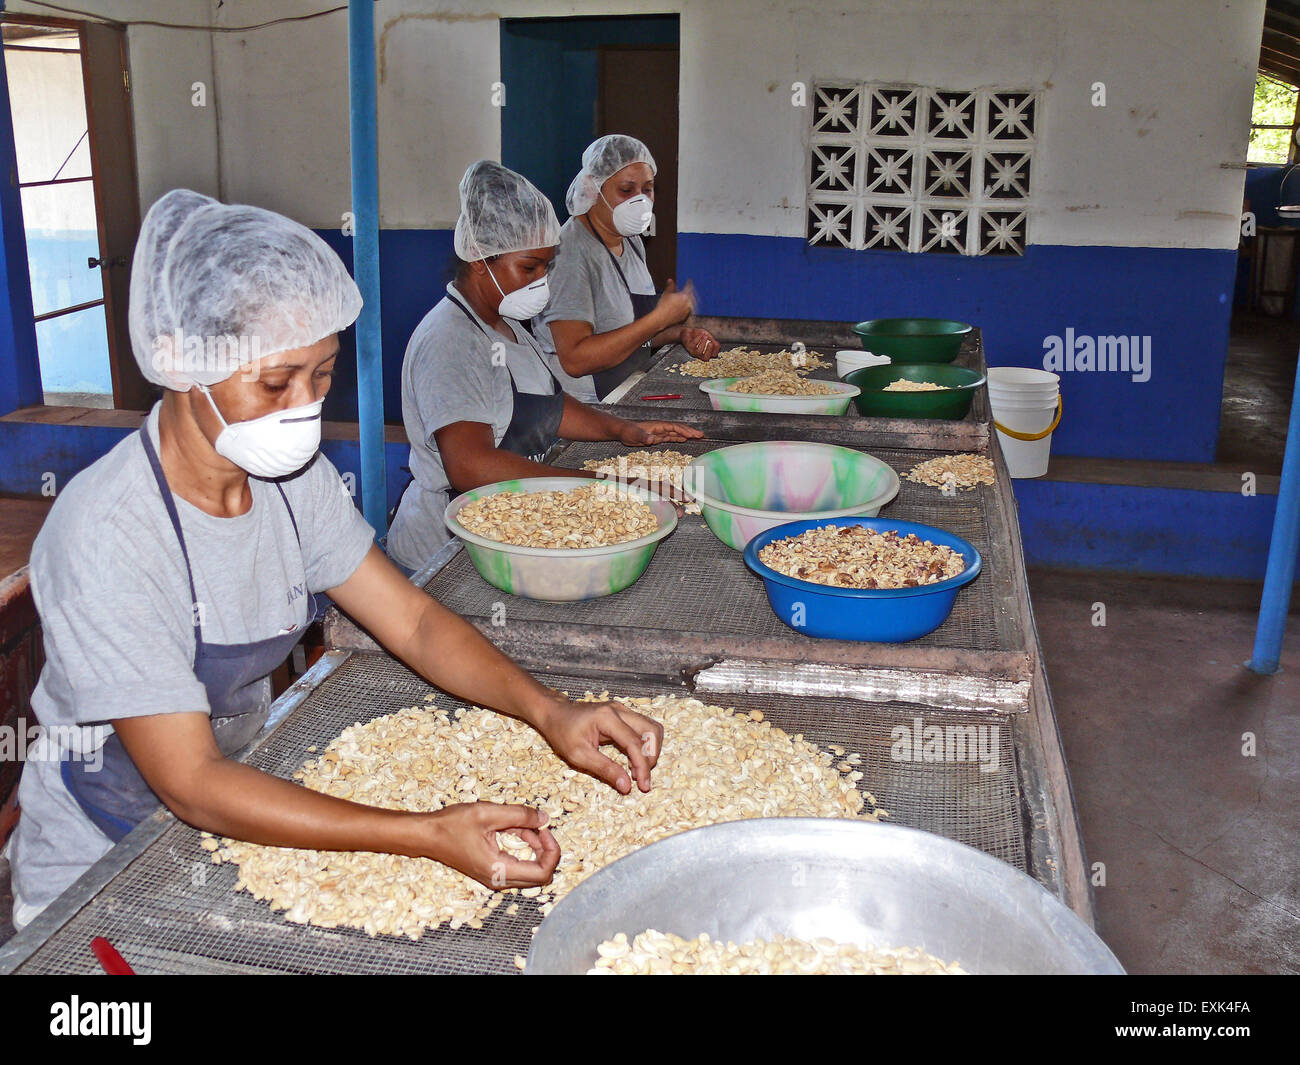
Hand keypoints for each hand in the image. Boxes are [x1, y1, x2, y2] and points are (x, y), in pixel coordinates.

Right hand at [423, 802, 558, 888]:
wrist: (427, 836)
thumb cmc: (452, 825)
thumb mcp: (488, 813)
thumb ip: (519, 815)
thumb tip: (545, 818)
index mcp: (499, 870)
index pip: (543, 873)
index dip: (552, 851)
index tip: (545, 829)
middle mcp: (499, 880)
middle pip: (540, 875)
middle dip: (546, 850)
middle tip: (539, 826)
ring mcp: (495, 879)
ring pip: (530, 871)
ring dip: (534, 848)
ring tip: (524, 824)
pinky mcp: (492, 873)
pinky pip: (518, 865)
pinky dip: (523, 848)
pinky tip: (515, 829)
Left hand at [532, 696, 663, 793]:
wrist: (555, 714)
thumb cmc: (562, 732)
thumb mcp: (578, 755)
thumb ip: (604, 769)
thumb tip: (626, 786)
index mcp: (607, 718)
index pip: (635, 743)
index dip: (642, 766)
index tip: (643, 786)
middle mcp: (619, 710)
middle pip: (652, 731)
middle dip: (651, 756)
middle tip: (641, 777)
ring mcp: (623, 711)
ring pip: (651, 728)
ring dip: (650, 751)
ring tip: (637, 770)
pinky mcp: (623, 715)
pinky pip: (643, 729)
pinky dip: (644, 746)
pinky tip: (633, 761)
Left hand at [618, 420, 703, 445]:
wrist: (623, 431)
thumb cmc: (628, 431)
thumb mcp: (635, 435)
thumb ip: (644, 437)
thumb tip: (653, 440)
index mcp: (658, 426)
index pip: (674, 427)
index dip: (684, 430)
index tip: (693, 435)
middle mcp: (661, 428)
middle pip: (678, 428)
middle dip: (690, 431)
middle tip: (701, 435)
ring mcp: (660, 432)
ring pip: (677, 433)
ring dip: (687, 434)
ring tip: (698, 437)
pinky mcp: (657, 437)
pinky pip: (671, 437)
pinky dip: (679, 438)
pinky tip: (685, 440)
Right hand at [654, 280, 695, 327]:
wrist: (661, 318)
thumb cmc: (663, 305)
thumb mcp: (666, 293)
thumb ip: (670, 286)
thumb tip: (670, 280)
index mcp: (685, 296)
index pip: (689, 287)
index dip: (689, 283)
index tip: (689, 280)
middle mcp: (688, 303)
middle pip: (692, 295)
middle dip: (691, 292)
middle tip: (690, 289)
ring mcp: (688, 311)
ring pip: (692, 303)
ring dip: (691, 300)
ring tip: (690, 298)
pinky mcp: (686, 317)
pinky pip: (689, 311)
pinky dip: (688, 308)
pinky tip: (686, 307)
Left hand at [680, 327, 719, 359]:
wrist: (687, 331)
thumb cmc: (698, 335)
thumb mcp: (707, 336)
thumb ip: (712, 340)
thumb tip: (717, 345)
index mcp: (705, 352)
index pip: (713, 356)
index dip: (716, 350)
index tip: (716, 343)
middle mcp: (699, 354)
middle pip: (706, 358)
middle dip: (709, 351)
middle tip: (711, 343)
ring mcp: (693, 351)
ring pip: (699, 352)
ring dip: (703, 343)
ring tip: (705, 336)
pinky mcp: (688, 347)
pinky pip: (694, 344)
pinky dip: (698, 338)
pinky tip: (701, 333)